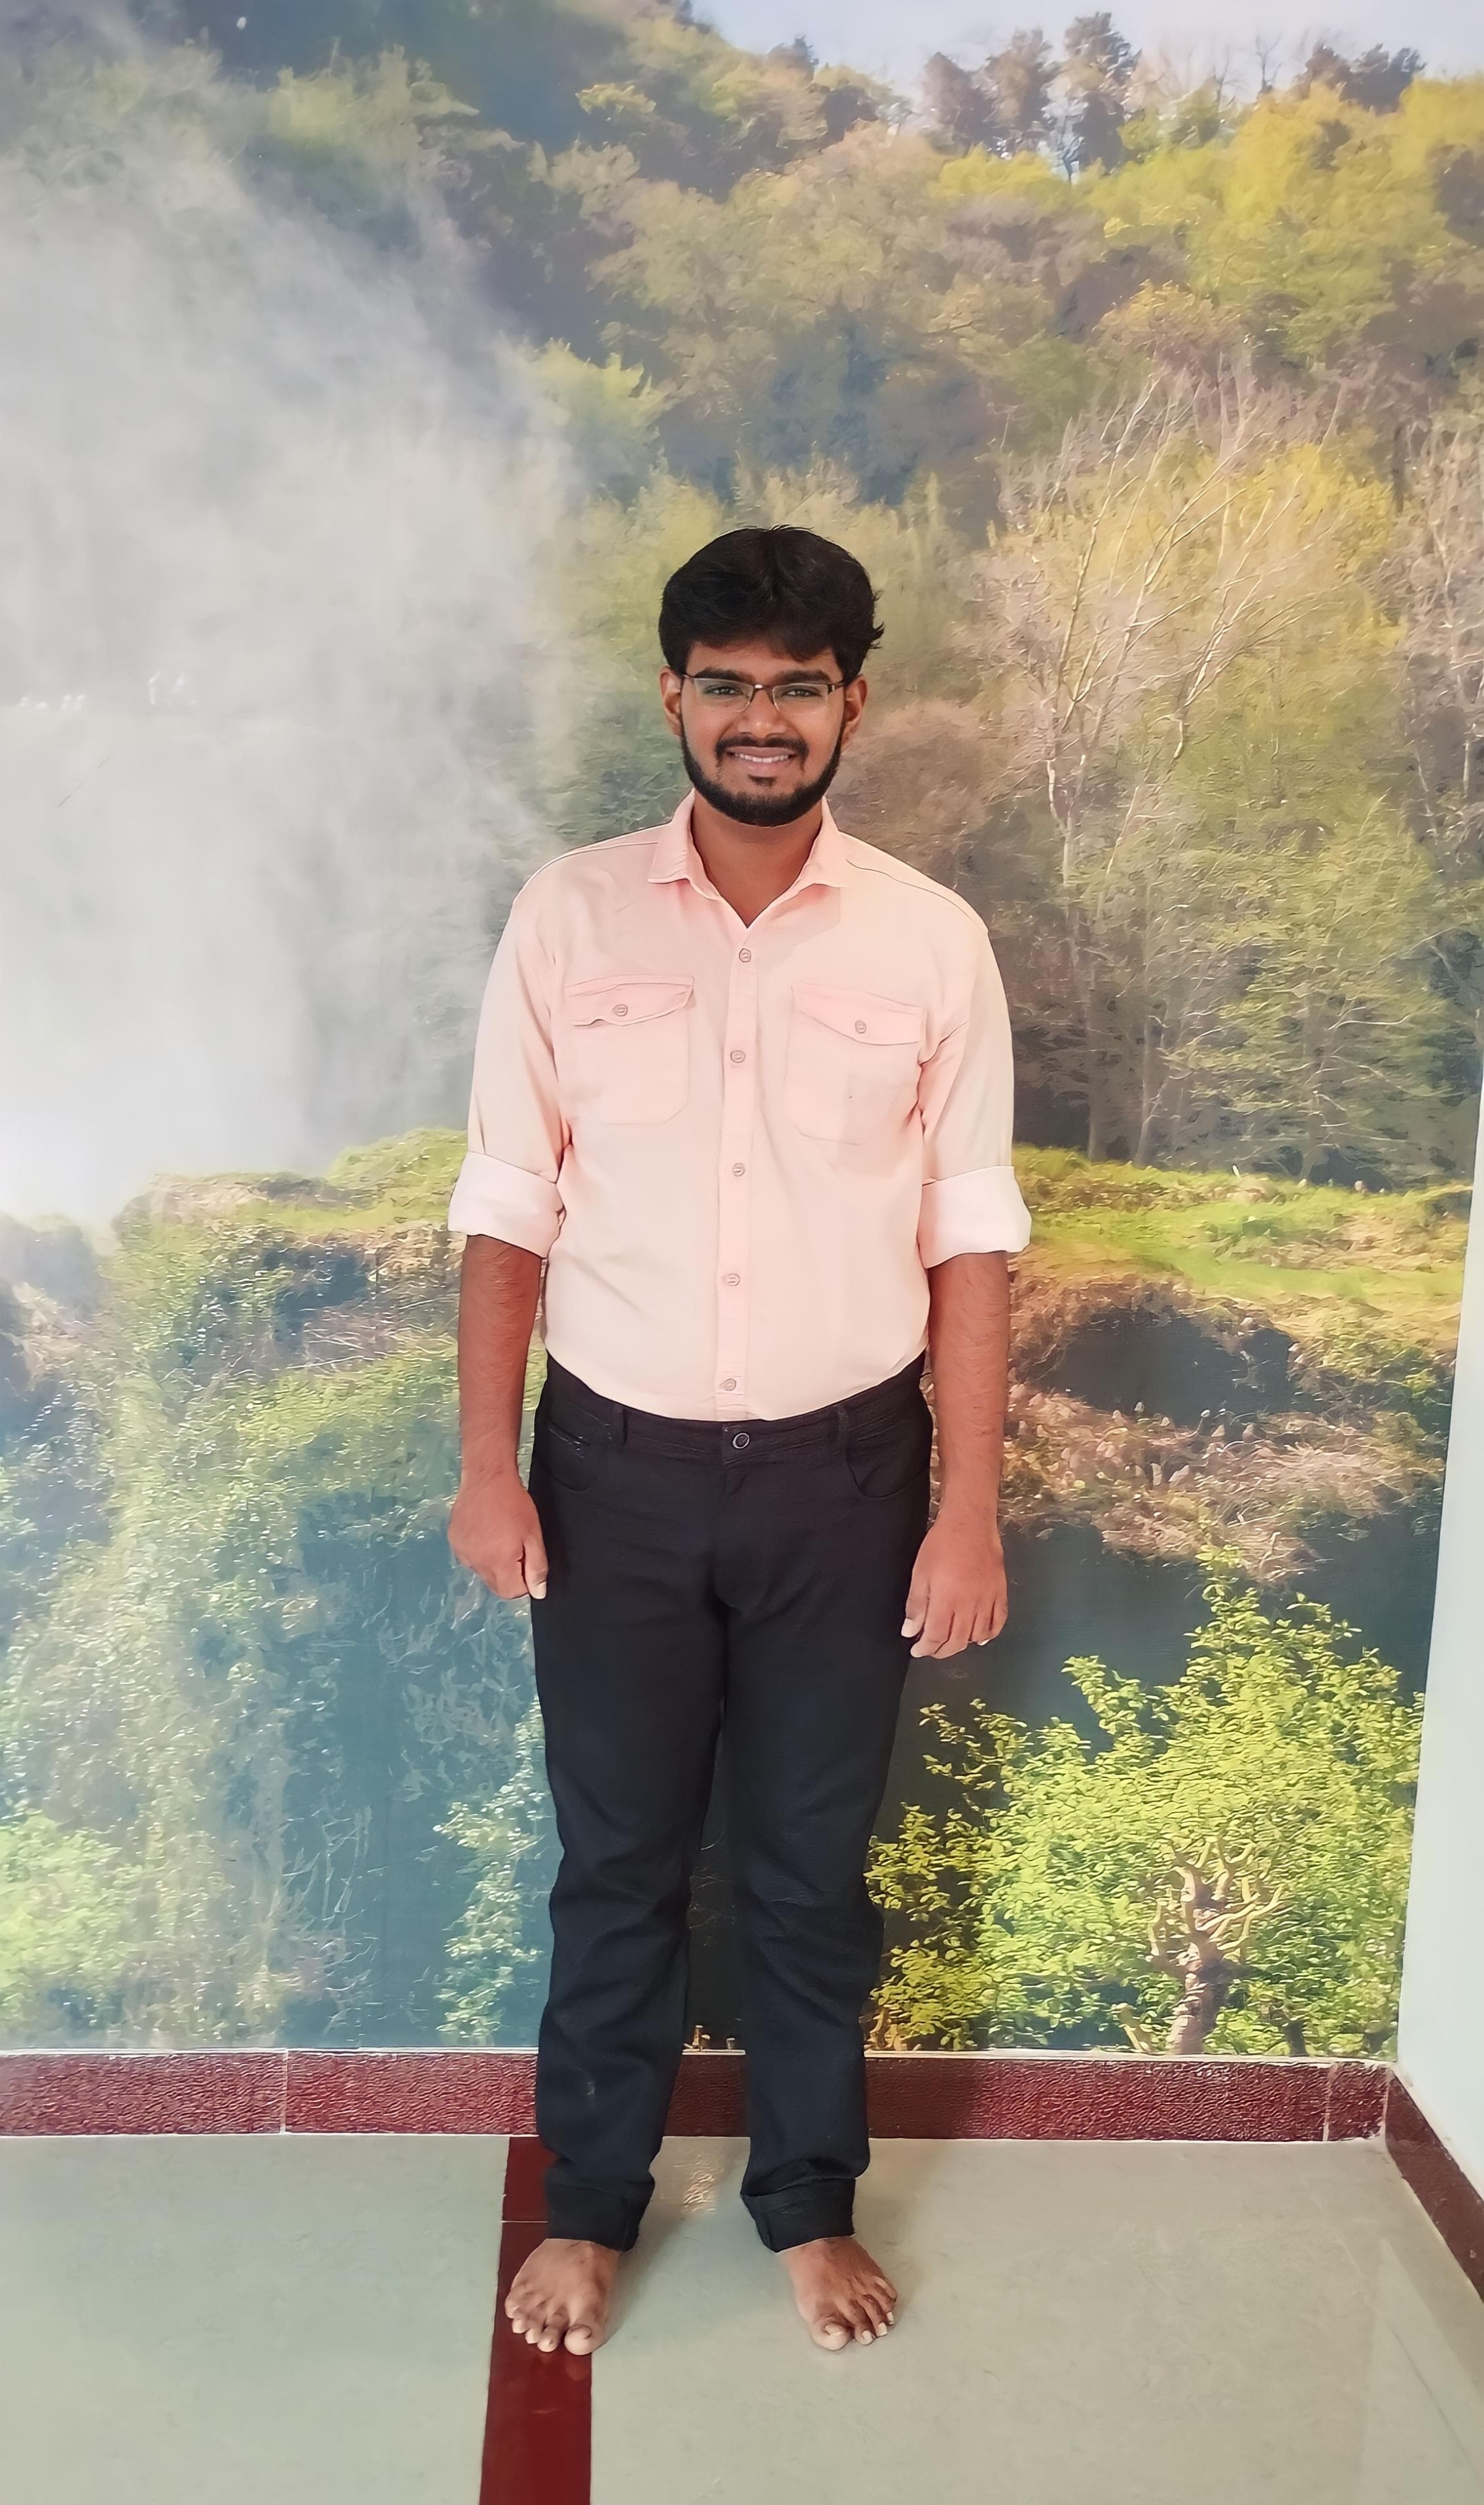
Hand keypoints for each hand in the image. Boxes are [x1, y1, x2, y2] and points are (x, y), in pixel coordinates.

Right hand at [449, 1467, 548, 1600]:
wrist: (487, 1478)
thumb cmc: (513, 1503)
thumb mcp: (533, 1535)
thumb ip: (537, 1567)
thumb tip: (538, 1592)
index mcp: (498, 1563)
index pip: (511, 1593)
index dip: (523, 1581)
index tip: (526, 1561)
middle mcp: (476, 1563)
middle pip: (496, 1585)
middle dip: (508, 1573)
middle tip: (514, 1545)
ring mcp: (462, 1553)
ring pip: (482, 1571)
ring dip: (492, 1561)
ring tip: (499, 1535)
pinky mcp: (454, 1542)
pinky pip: (470, 1557)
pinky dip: (479, 1550)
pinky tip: (485, 1531)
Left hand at [900, 1503, 1006, 1663]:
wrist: (969, 1523)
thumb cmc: (942, 1544)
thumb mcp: (920, 1573)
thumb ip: (916, 1605)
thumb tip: (910, 1630)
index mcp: (946, 1602)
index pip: (935, 1637)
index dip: (925, 1648)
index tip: (917, 1649)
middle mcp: (969, 1606)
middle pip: (957, 1641)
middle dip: (942, 1650)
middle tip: (932, 1650)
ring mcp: (987, 1600)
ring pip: (977, 1635)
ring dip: (963, 1644)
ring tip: (951, 1642)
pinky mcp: (1000, 1593)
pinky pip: (998, 1621)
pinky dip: (990, 1633)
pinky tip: (980, 1637)